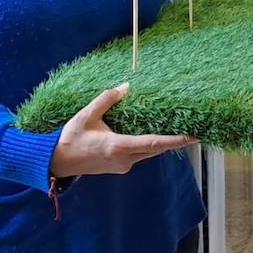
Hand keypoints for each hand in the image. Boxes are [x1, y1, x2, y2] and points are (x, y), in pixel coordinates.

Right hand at [49, 82, 196, 178]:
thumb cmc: (71, 138)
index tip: (193, 136)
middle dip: (176, 141)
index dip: (176, 140)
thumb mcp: (87, 115)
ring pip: (149, 153)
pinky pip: (140, 155)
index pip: (154, 143)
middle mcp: (124, 159)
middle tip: (196, 131)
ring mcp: (122, 165)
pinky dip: (149, 145)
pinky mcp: (119, 166)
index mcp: (118, 146)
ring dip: (162, 142)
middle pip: (157, 149)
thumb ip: (107, 99)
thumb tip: (126, 87)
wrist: (56, 162)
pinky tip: (154, 134)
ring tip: (180, 129)